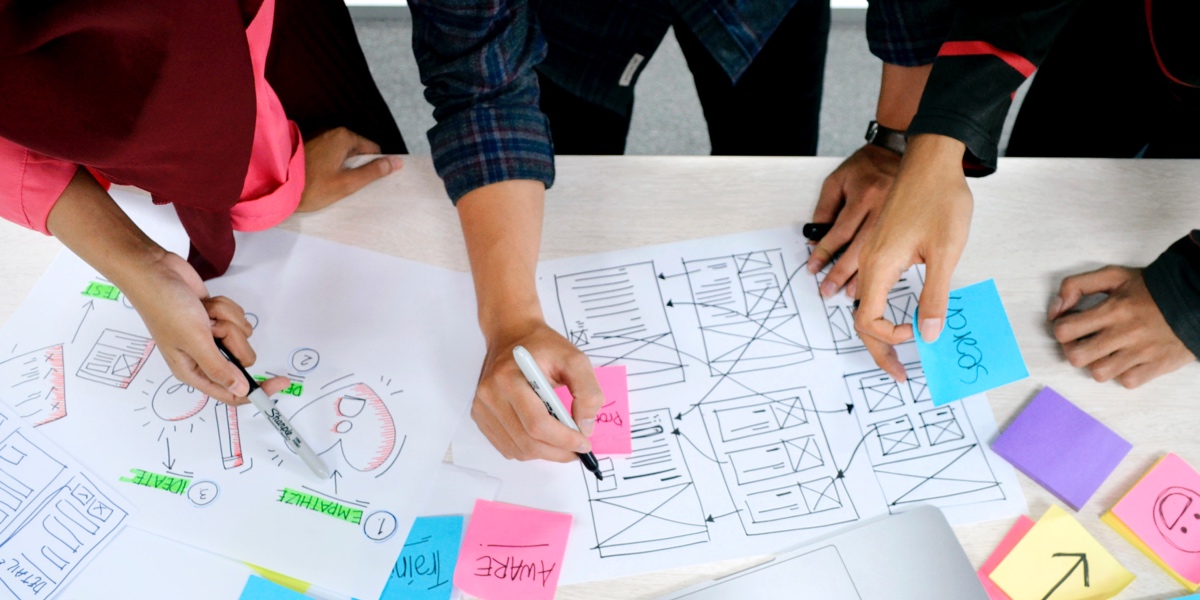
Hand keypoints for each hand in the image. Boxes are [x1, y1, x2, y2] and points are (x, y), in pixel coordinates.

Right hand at [121, 252, 289, 404]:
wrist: (156, 271)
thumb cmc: (165, 307)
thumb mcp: (194, 340)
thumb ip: (219, 368)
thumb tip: (240, 391)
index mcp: (193, 370)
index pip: (231, 392)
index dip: (256, 391)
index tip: (280, 383)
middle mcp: (203, 356)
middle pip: (242, 359)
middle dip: (233, 339)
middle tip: (213, 327)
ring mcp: (211, 336)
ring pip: (242, 335)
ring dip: (227, 319)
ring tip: (204, 313)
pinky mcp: (217, 318)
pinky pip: (238, 317)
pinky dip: (225, 307)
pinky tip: (206, 303)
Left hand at [297, 127, 401, 212]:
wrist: (277, 186)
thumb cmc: (314, 187)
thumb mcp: (348, 183)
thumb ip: (374, 172)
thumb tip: (397, 162)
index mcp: (344, 137)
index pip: (372, 149)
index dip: (373, 166)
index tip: (364, 181)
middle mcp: (332, 131)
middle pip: (357, 150)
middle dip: (357, 166)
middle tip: (348, 185)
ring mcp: (318, 137)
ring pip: (342, 153)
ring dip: (343, 166)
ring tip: (334, 183)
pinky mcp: (308, 145)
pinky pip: (329, 153)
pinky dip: (330, 164)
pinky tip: (322, 178)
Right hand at [471, 320, 602, 461]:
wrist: (512, 334)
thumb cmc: (543, 346)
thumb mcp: (575, 359)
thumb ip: (588, 391)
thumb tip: (585, 428)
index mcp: (508, 378)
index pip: (537, 423)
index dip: (564, 439)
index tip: (584, 443)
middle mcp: (489, 395)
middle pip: (527, 442)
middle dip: (558, 452)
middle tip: (578, 449)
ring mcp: (481, 408)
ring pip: (517, 450)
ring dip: (545, 453)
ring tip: (563, 442)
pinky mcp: (480, 416)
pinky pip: (507, 447)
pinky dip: (529, 449)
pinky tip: (543, 437)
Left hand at [806, 144, 900, 298]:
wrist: (903, 152)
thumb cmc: (867, 166)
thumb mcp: (837, 180)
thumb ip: (825, 209)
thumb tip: (815, 239)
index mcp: (864, 195)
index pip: (839, 232)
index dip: (825, 252)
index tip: (813, 268)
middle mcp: (883, 207)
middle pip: (859, 248)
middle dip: (841, 273)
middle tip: (828, 290)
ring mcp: (900, 216)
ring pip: (879, 253)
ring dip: (864, 276)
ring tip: (851, 293)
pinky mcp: (911, 223)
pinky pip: (897, 250)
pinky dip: (886, 268)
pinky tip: (879, 280)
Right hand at [854, 134, 972, 380]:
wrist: (932, 159)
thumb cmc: (940, 198)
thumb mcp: (946, 252)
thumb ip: (934, 296)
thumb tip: (928, 333)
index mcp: (880, 265)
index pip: (868, 319)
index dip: (889, 338)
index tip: (917, 335)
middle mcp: (870, 261)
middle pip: (859, 318)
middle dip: (877, 349)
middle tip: (897, 373)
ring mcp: (873, 254)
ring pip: (863, 303)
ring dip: (876, 331)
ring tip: (894, 351)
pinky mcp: (881, 246)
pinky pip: (871, 286)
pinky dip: (878, 310)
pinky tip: (896, 316)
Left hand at [1050, 266, 1193, 387]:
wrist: (1195, 298)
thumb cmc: (1150, 289)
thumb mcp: (1113, 276)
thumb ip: (1077, 285)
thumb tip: (1056, 309)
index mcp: (1112, 310)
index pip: (1064, 330)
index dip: (1061, 328)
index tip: (1070, 325)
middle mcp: (1125, 333)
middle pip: (1076, 357)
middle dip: (1073, 349)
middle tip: (1082, 341)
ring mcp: (1141, 352)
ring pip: (1099, 373)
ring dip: (1096, 364)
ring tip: (1103, 352)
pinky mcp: (1157, 366)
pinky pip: (1127, 381)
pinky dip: (1122, 374)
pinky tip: (1125, 360)